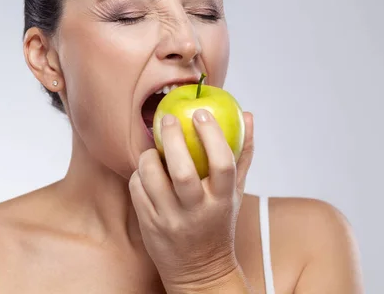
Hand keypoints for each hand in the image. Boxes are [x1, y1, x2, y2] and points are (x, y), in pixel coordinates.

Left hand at [129, 109, 254, 292]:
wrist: (199, 270)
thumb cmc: (218, 221)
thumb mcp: (236, 192)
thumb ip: (242, 154)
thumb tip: (247, 115)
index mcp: (222, 200)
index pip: (222, 163)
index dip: (212, 135)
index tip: (201, 114)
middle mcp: (197, 211)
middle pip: (182, 171)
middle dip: (172, 139)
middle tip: (168, 118)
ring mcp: (170, 219)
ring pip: (152, 177)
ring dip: (149, 155)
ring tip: (154, 148)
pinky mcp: (148, 224)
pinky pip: (137, 188)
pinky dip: (139, 173)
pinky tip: (147, 170)